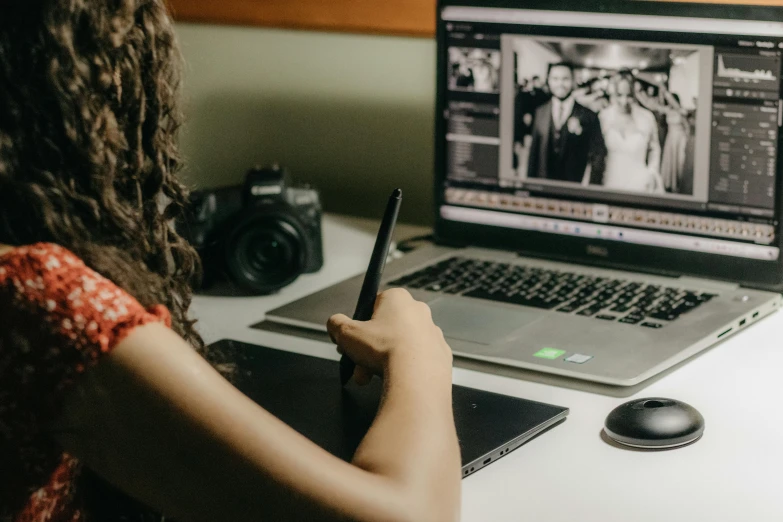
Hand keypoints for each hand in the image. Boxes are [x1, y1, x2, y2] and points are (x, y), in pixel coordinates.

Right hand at [327, 289, 452, 385]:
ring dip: (383, 361)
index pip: (373, 306)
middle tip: (358, 363)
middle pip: (386, 329)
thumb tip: (334, 324)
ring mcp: (433, 333)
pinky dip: (405, 369)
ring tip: (371, 377)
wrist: (417, 377)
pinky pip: (417, 360)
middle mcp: (419, 311)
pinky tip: (395, 380)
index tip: (352, 340)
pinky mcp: (441, 354)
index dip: (359, 325)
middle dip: (369, 349)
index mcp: (398, 298)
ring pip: (401, 346)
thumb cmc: (385, 350)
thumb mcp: (347, 333)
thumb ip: (336, 324)